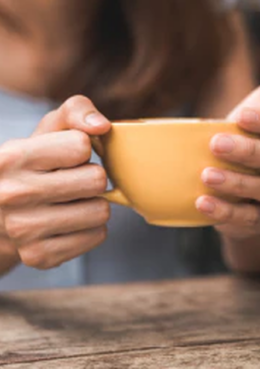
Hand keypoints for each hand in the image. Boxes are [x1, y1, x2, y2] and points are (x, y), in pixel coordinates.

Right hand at [0, 96, 110, 269]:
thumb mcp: (46, 131)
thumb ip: (76, 112)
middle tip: (71, 181)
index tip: (65, 156)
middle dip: (91, 177)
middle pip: (97, 180)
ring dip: (92, 204)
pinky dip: (89, 228)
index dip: (81, 149)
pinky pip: (97, 236)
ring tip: (69, 202)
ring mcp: (23, 230)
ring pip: (101, 211)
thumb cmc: (32, 165)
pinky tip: (67, 222)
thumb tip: (102, 126)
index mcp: (12, 157)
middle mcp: (12, 194)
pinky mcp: (39, 256)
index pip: (81, 146)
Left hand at [196, 66, 259, 238]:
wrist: (244, 189)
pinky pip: (250, 218)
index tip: (240, 116)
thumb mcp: (257, 116)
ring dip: (237, 182)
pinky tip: (202, 203)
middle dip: (249, 151)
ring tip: (206, 175)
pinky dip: (226, 211)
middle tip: (215, 144)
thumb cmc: (249, 143)